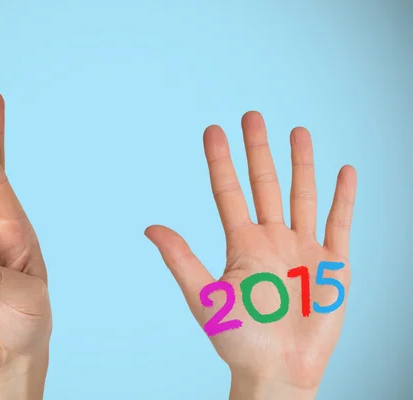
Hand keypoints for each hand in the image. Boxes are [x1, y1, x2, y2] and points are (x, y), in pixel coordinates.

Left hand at [145, 112, 355, 398]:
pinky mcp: (332, 264)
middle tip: (251, 115)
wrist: (278, 370)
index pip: (228, 191)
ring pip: (302, 195)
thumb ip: (181, 259)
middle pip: (264, 184)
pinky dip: (343, 198)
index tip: (213, 129)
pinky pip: (339, 224)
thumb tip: (150, 226)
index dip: (220, 160)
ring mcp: (302, 249)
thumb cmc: (238, 339)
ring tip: (297, 130)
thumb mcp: (205, 297)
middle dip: (258, 150)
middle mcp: (271, 240)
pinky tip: (343, 172)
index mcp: (241, 244)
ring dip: (301, 164)